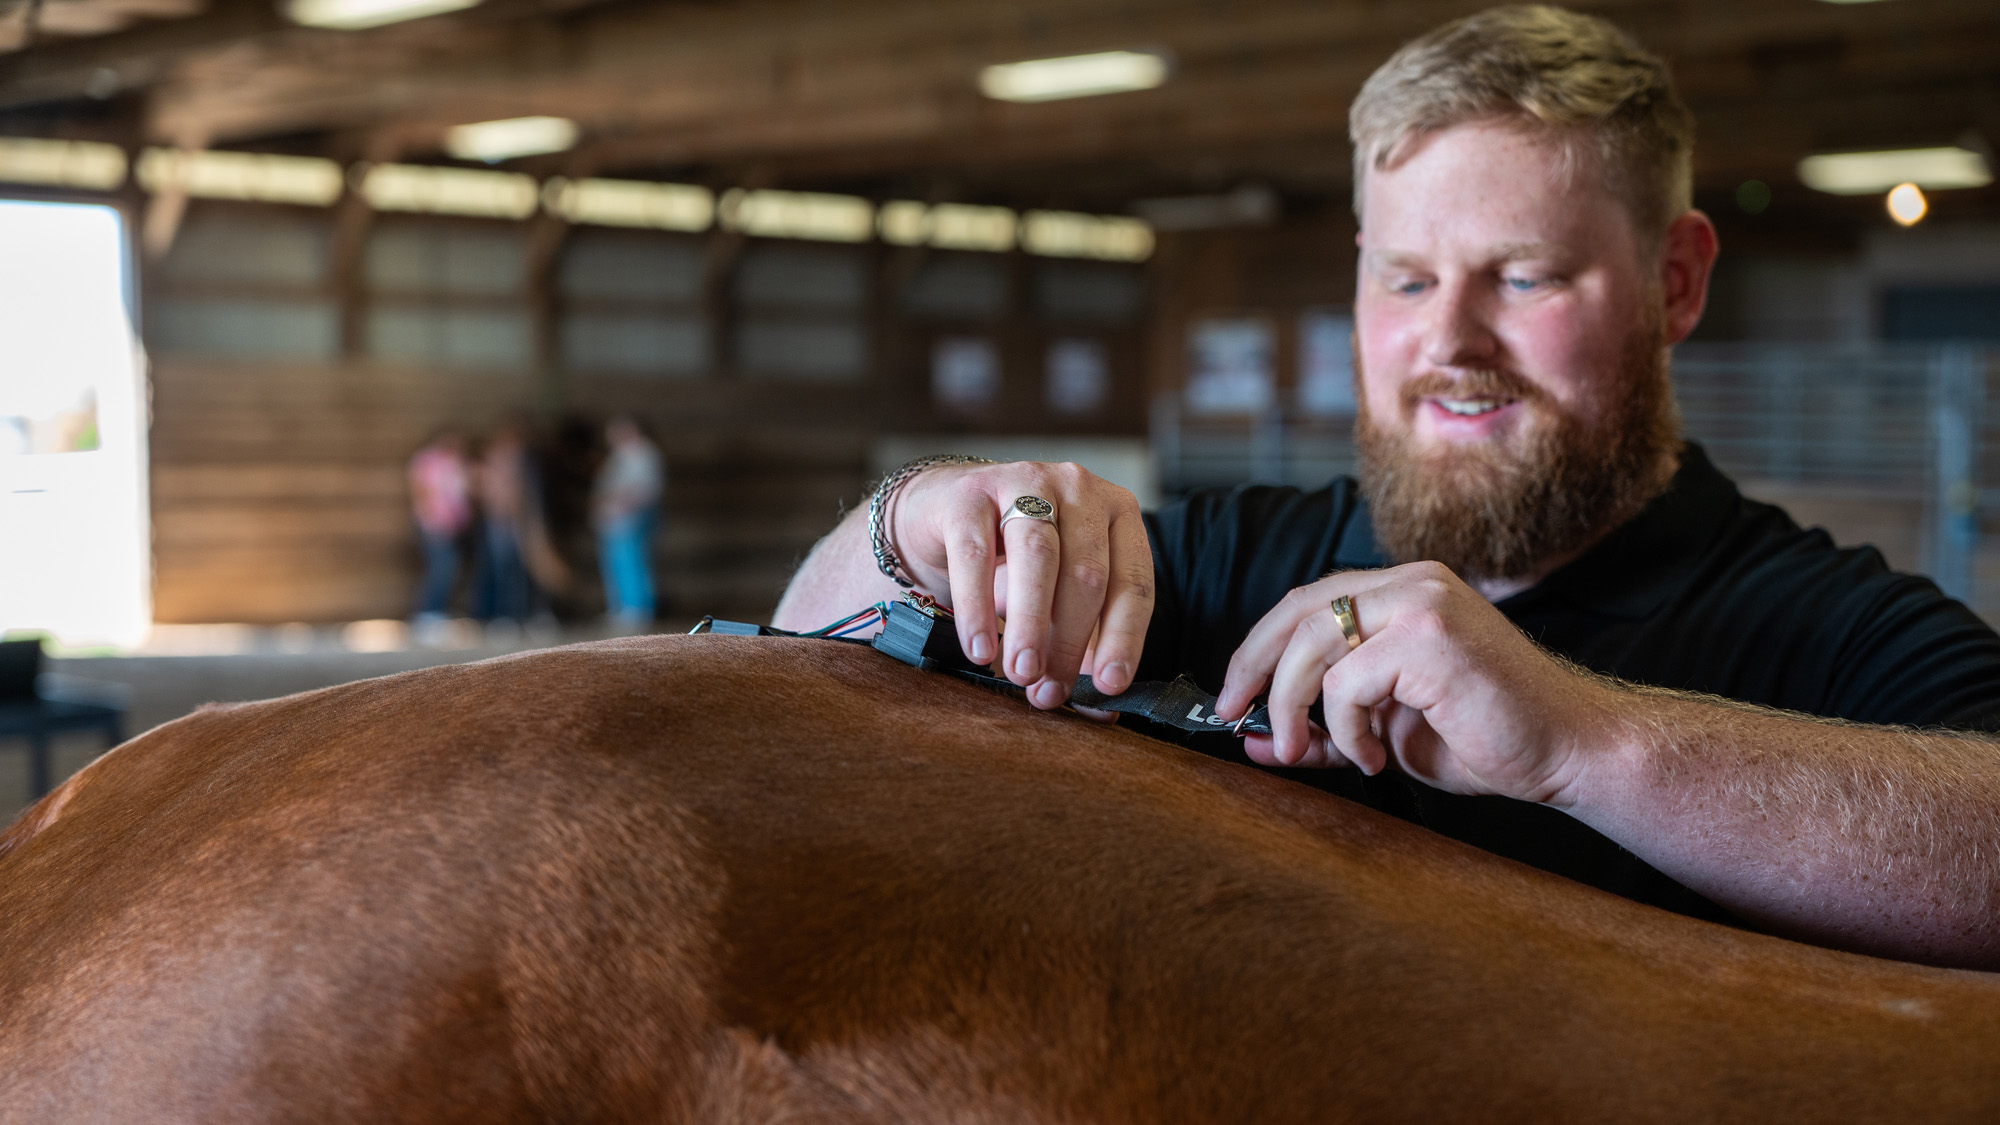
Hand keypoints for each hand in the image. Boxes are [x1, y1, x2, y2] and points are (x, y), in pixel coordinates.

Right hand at [892, 462, 1153, 708]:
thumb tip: (1100, 708)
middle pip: (1087, 574)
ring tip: (1020, 673)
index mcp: (1118, 514)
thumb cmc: (1016, 559)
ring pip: (1038, 558)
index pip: (1133, 582)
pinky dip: (977, 609)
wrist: (946, 509)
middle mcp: (1079, 489)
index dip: (1124, 639)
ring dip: (1030, 626)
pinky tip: (979, 649)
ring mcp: (1024, 482)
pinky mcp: (969, 492)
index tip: (1108, 685)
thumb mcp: (1058, 597)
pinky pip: (975, 555)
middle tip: (1047, 691)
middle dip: (1069, 642)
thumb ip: (1083, 644)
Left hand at [1213, 562, 1616, 806]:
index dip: (1259, 645)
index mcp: (1404, 590)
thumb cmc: (1486, 737)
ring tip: (1320, 749)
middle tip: (1237, 716)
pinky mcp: (1430, 637)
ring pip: (1314, 644)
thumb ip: (1324, 727)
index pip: (1308, 601)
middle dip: (1254, 667)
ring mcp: (1423, 603)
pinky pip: (1348, 682)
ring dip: (1297, 706)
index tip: (1232, 694)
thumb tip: (1253, 740)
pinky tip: (1376, 755)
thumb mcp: (1386, 731)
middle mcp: (1412, 583)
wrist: (1569, 750)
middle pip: (1298, 612)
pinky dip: (1346, 728)